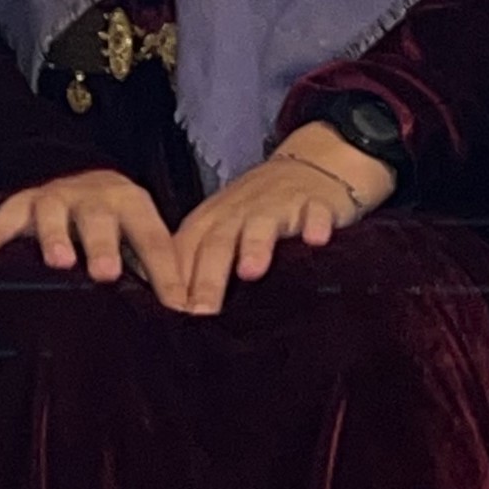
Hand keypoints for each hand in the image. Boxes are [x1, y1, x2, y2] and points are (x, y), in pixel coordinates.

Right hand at [0, 170, 179, 296]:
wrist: (81, 183)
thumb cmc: (117, 227)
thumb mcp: (144, 241)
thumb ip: (164, 276)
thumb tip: (192, 319)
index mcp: (131, 205)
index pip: (152, 237)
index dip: (165, 271)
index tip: (174, 306)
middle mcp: (92, 196)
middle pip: (97, 217)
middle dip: (102, 244)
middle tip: (106, 273)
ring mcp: (52, 198)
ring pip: (50, 211)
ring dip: (53, 235)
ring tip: (58, 262)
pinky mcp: (19, 206)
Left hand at [163, 134, 392, 318]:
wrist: (308, 168)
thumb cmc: (256, 213)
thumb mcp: (222, 234)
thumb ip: (198, 267)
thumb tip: (178, 318)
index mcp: (208, 223)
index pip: (182, 253)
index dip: (174, 284)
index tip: (172, 319)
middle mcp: (237, 213)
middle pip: (217, 244)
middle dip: (207, 278)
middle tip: (202, 312)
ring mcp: (276, 205)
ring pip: (261, 225)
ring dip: (255, 246)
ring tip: (250, 272)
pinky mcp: (314, 202)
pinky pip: (314, 212)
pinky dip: (315, 223)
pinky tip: (316, 240)